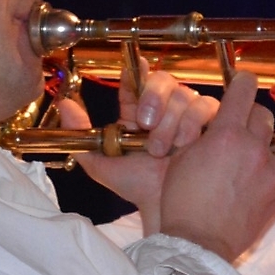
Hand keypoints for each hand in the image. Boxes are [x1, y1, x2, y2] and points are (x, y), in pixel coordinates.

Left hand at [60, 59, 218, 230]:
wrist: (165, 207)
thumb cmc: (136, 187)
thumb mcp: (102, 164)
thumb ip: (82, 134)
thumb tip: (64, 103)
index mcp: (137, 111)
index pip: (136, 80)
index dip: (136, 70)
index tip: (134, 67)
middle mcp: (165, 108)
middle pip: (163, 80)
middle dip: (154, 98)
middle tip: (146, 124)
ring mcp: (188, 114)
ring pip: (184, 94)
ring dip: (171, 121)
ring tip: (162, 149)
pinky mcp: (210, 124)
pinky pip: (206, 106)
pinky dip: (194, 122)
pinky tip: (185, 143)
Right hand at [159, 71, 274, 261]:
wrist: (198, 244)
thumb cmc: (182, 203)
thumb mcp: (182, 159)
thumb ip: (203, 136)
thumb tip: (214, 125)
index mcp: (225, 134)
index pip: (243, 91)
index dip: (242, 83)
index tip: (242, 82)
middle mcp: (253, 147)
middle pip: (262, 115)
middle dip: (250, 118)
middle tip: (240, 128)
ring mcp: (270, 170)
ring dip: (264, 145)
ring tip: (250, 158)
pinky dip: (271, 170)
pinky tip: (256, 181)